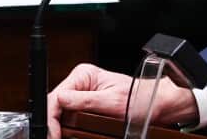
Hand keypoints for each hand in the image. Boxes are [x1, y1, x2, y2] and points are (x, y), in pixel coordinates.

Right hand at [46, 63, 198, 138]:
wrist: (154, 104)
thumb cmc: (140, 99)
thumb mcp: (112, 101)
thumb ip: (85, 100)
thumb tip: (60, 100)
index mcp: (84, 74)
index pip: (56, 97)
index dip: (52, 117)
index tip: (54, 133)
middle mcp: (81, 82)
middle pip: (55, 105)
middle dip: (54, 123)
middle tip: (56, 138)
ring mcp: (81, 94)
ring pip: (59, 113)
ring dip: (59, 126)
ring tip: (61, 136)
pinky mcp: (84, 106)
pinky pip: (68, 117)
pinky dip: (67, 127)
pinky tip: (68, 133)